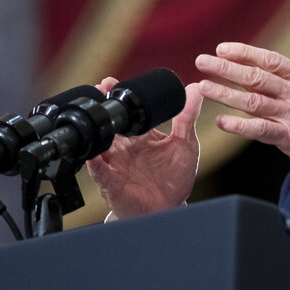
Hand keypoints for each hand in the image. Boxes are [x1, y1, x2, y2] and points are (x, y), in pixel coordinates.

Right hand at [86, 78, 202, 218]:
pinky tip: (93, 155)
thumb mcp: (186, 145)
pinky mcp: (112, 183)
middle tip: (98, 90)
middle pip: (110, 124)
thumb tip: (196, 88)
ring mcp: (116, 164)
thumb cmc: (173, 178)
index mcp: (141, 136)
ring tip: (94, 117)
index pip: (128, 113)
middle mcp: (124, 148)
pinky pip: (100, 172)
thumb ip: (187, 118)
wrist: (168, 208)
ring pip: (100, 144)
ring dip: (97, 131)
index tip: (111, 81)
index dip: (118, 97)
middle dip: (102, 108)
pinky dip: (95, 163)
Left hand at [196, 41, 289, 183]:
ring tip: (203, 87)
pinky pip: (262, 130)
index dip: (246, 53)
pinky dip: (240, 126)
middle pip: (257, 77)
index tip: (223, 49)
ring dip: (225, 93)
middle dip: (226, 68)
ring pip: (254, 101)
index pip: (272, 60)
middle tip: (202, 61)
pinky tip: (221, 122)